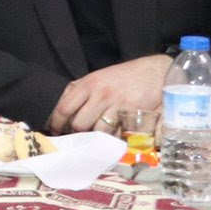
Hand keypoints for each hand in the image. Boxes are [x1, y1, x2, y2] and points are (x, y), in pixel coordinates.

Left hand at [48, 54, 170, 133]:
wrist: (155, 71)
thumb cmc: (123, 77)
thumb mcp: (96, 78)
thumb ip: (78, 92)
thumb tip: (59, 112)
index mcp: (88, 84)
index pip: (64, 108)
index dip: (56, 123)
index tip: (55, 131)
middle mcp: (100, 94)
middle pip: (79, 123)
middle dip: (76, 133)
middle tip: (78, 137)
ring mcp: (117, 104)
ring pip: (97, 130)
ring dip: (96, 137)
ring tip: (96, 138)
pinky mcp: (133, 113)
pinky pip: (118, 133)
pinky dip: (114, 138)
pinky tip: (114, 136)